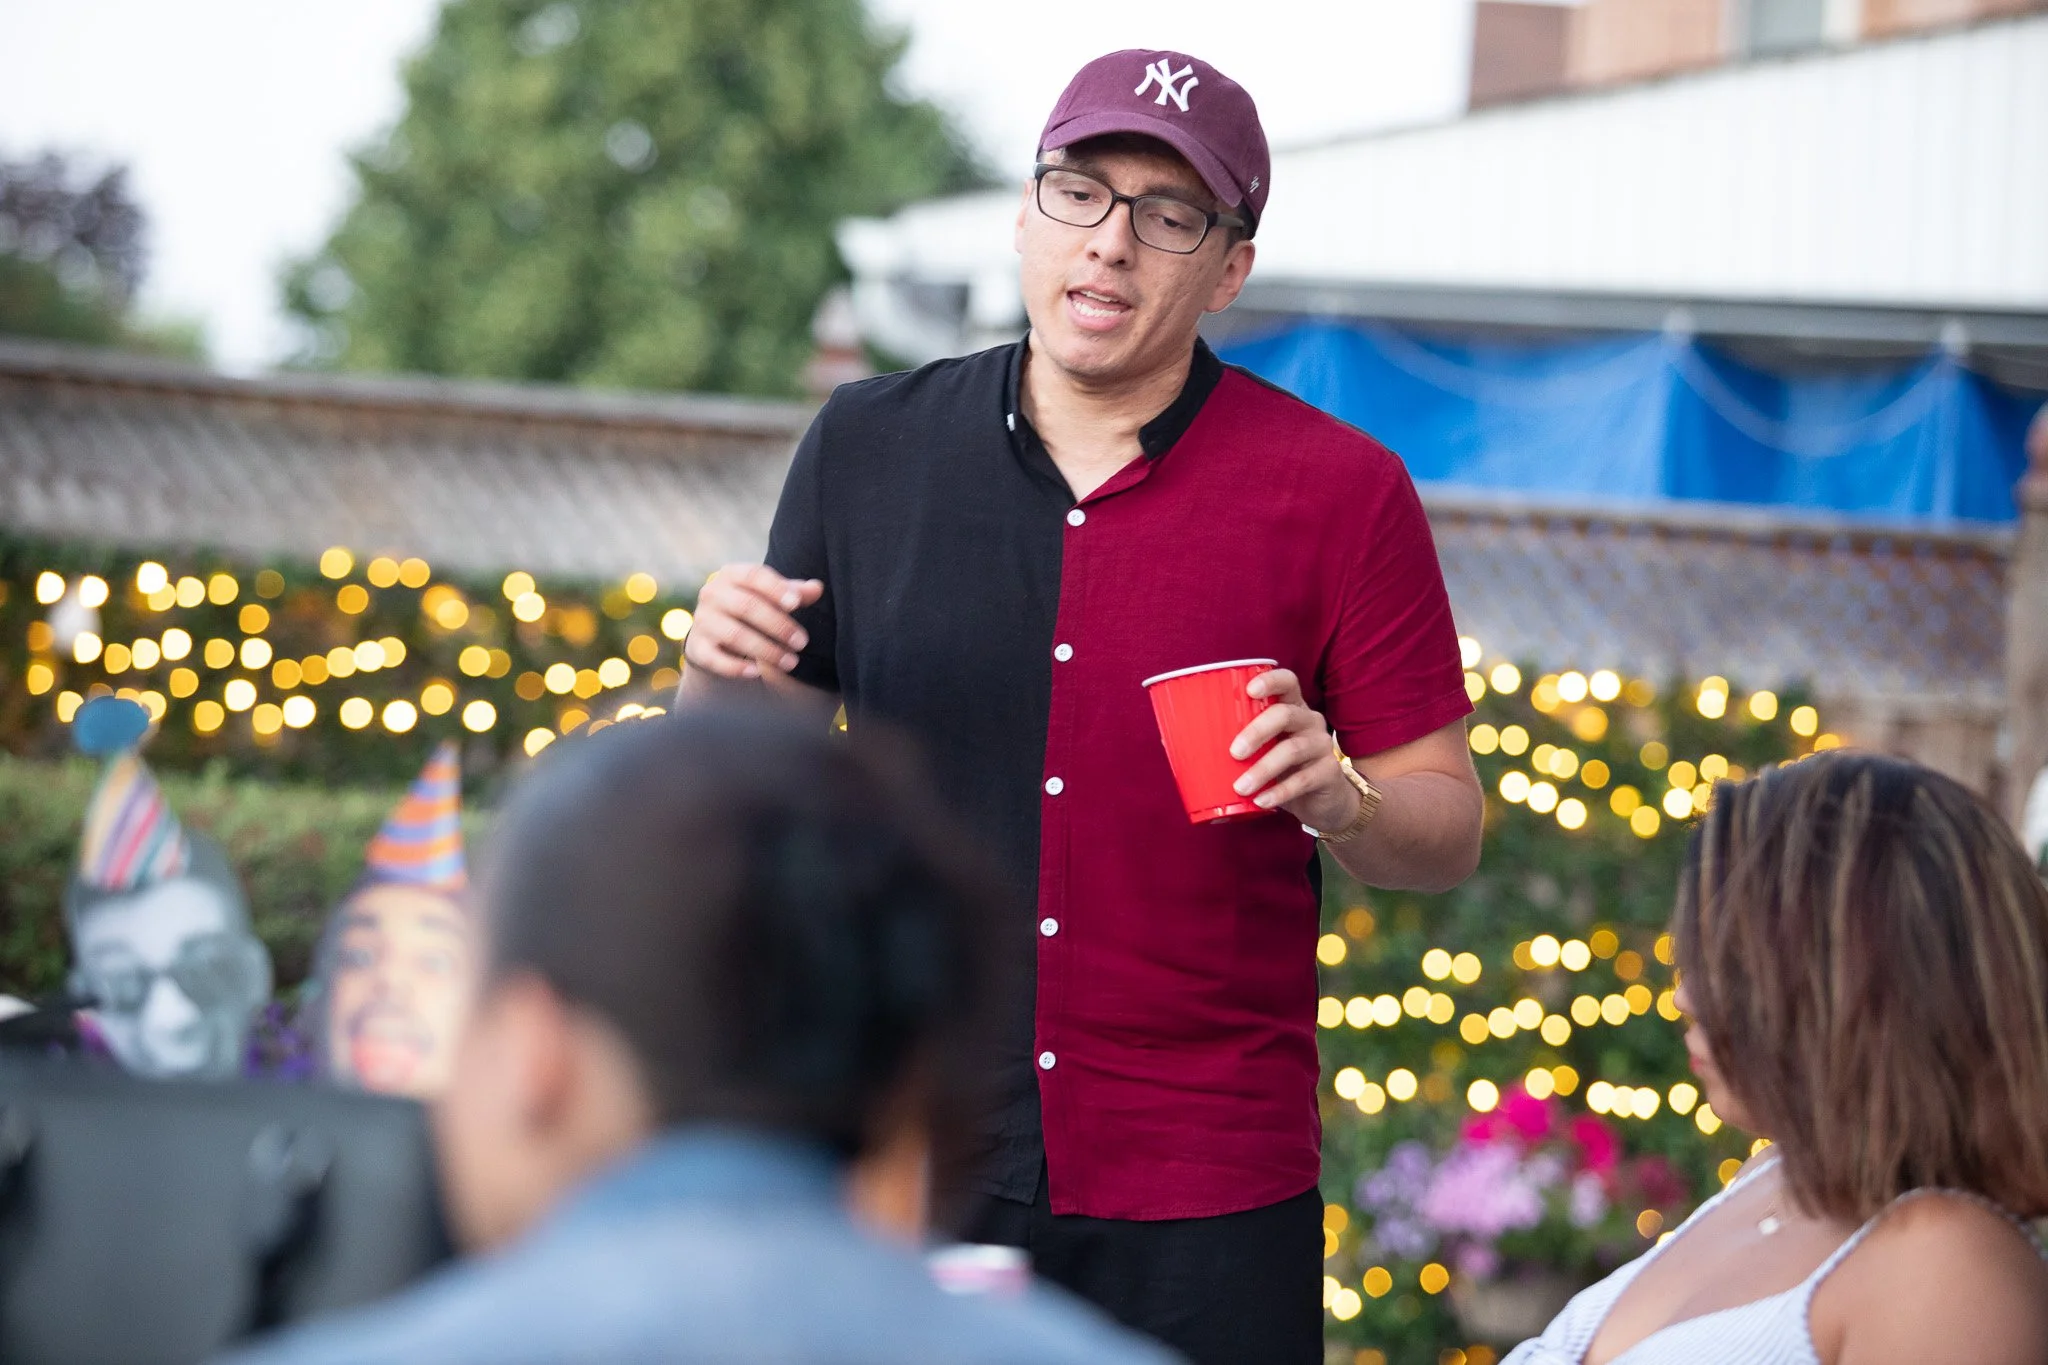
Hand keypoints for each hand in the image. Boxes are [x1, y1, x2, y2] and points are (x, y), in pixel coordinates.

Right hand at [681, 564, 822, 680]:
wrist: (714, 634)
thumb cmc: (752, 608)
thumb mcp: (772, 596)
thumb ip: (795, 592)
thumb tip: (817, 588)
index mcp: (731, 574)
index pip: (754, 575)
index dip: (776, 588)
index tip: (797, 604)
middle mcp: (712, 594)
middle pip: (747, 606)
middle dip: (778, 625)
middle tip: (802, 642)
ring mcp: (702, 621)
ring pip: (735, 634)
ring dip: (766, 650)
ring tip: (791, 662)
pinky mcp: (697, 647)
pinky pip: (715, 659)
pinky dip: (736, 667)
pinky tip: (758, 673)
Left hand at [1228, 668, 1358, 830]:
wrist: (1321, 802)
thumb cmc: (1281, 770)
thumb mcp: (1260, 752)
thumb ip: (1230, 742)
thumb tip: (1172, 741)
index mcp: (1291, 708)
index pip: (1287, 682)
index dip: (1270, 681)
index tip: (1249, 691)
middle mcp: (1310, 721)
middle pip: (1285, 714)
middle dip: (1257, 731)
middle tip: (1233, 753)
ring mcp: (1322, 746)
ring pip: (1293, 750)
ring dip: (1263, 769)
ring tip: (1241, 787)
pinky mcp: (1329, 773)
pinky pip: (1304, 780)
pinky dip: (1279, 792)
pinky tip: (1261, 801)